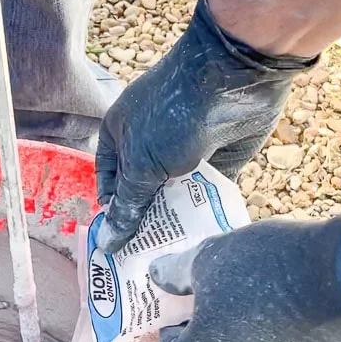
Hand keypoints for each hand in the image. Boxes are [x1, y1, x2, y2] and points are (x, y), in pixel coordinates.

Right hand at [95, 0, 315, 252]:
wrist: (233, 77)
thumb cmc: (172, 116)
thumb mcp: (142, 165)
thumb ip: (128, 206)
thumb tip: (106, 244)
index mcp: (121, 136)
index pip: (110, 183)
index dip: (112, 214)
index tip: (116, 249)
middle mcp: (151, 145)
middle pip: (144, 194)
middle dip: (145, 224)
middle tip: (144, 264)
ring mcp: (186, 153)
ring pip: (177, 197)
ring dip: (176, 223)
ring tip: (173, 259)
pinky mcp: (219, 160)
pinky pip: (208, 195)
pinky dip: (206, 214)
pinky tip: (203, 242)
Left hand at [148, 202, 340, 341]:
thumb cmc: (272, 271)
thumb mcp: (211, 257)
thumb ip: (176, 272)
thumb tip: (157, 277)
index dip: (173, 324)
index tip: (183, 300)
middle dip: (211, 331)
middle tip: (224, 293)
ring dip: (250, 340)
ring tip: (267, 297)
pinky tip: (302, 312)